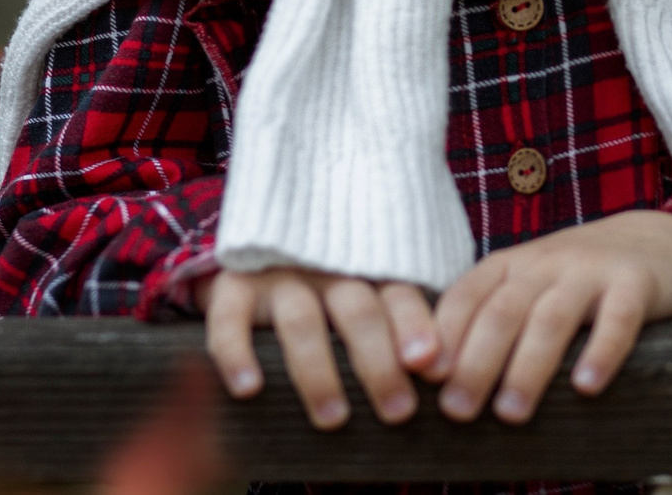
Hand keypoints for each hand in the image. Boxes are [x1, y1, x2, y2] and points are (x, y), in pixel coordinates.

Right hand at [205, 265, 444, 426]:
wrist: (259, 252)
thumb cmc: (331, 296)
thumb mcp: (369, 301)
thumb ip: (399, 331)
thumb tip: (441, 375)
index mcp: (368, 272)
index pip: (399, 295)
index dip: (416, 327)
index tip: (432, 365)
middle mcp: (327, 271)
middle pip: (358, 310)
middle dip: (379, 363)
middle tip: (397, 411)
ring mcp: (280, 277)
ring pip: (301, 320)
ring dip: (319, 372)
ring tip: (334, 419)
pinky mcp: (233, 287)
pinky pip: (231, 318)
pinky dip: (237, 353)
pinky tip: (249, 389)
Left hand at [431, 208, 671, 425]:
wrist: (658, 245)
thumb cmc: (577, 283)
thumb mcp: (528, 290)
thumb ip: (488, 322)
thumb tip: (436, 381)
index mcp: (511, 265)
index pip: (467, 296)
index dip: (443, 334)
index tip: (422, 375)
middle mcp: (546, 262)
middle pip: (503, 311)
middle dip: (476, 362)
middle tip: (458, 410)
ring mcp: (592, 269)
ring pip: (552, 317)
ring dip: (528, 367)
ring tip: (511, 413)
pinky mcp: (636, 283)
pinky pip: (618, 318)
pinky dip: (601, 351)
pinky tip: (587, 386)